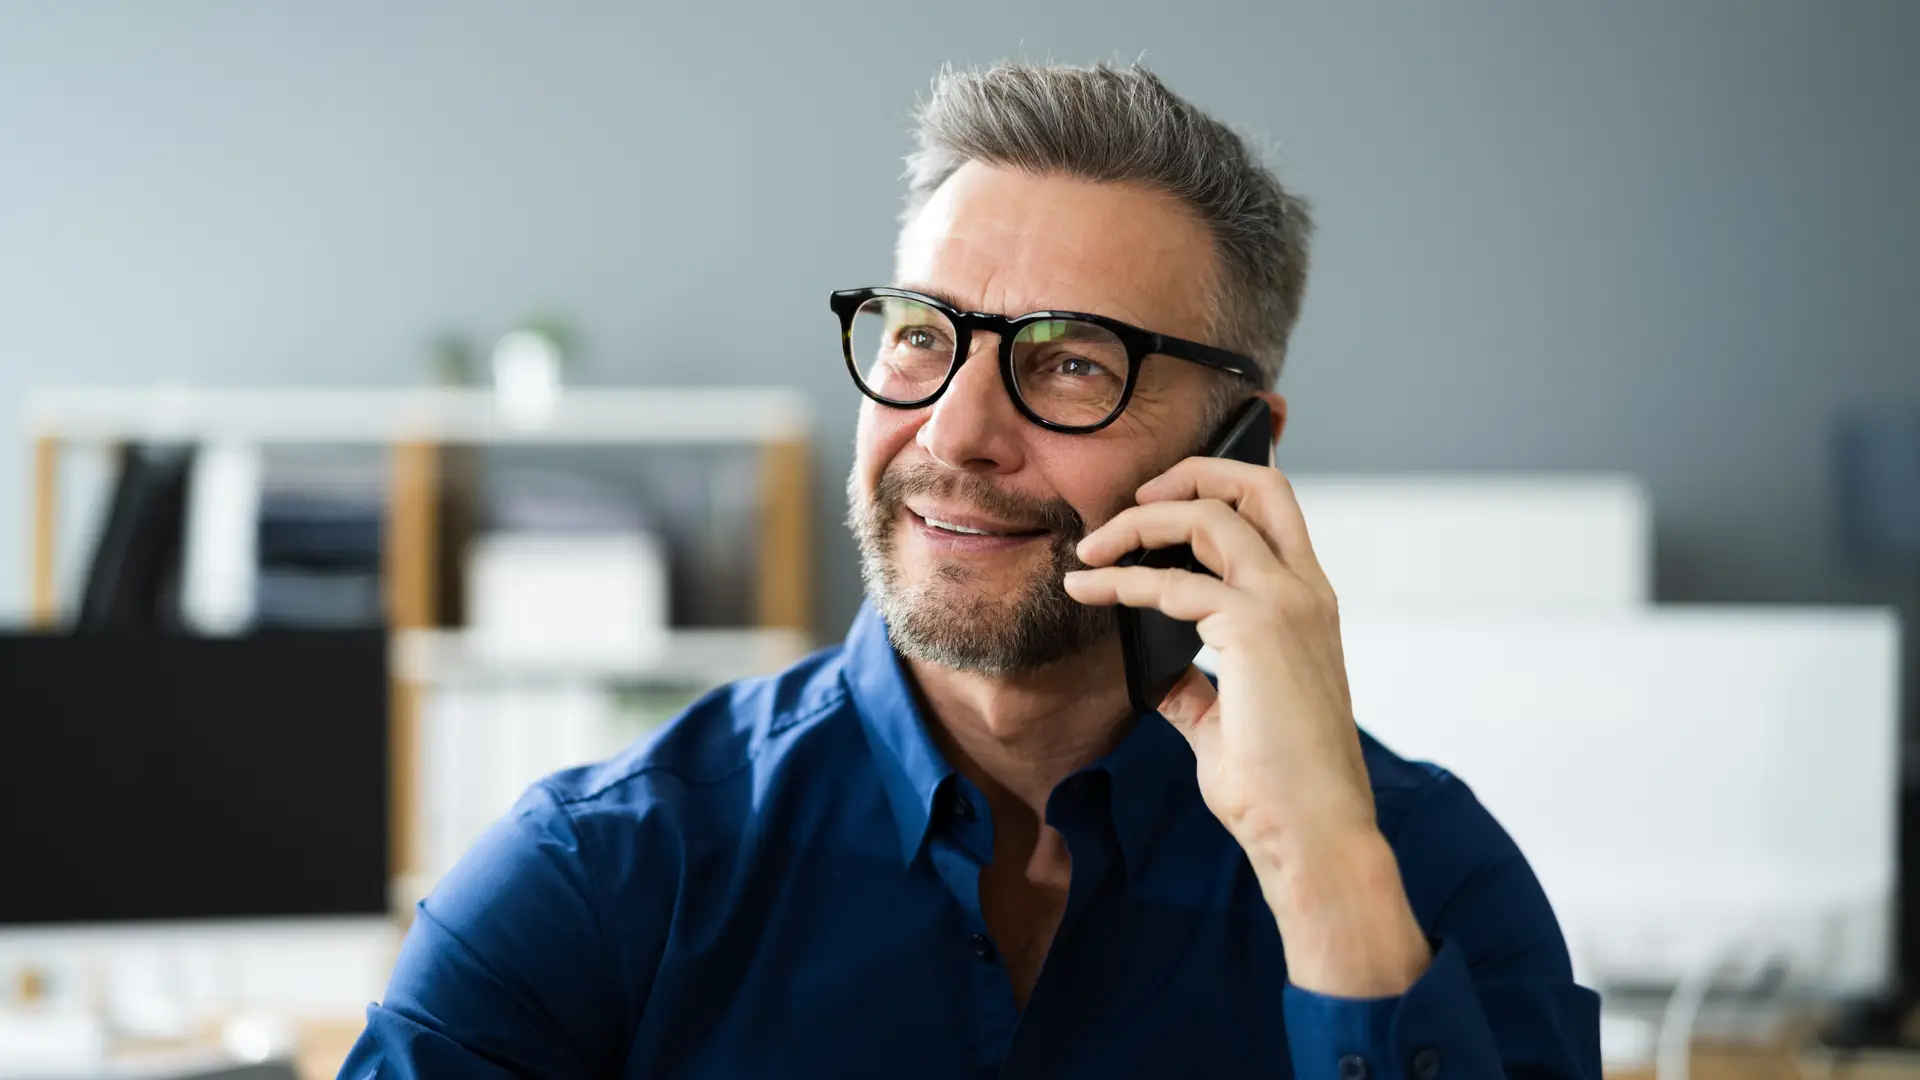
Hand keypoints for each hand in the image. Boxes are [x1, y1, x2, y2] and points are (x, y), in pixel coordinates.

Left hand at [1062, 458, 1428, 994]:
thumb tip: (1159, 675)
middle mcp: (1305, 592)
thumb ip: (1198, 688)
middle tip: (1131, 499)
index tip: (1157, 508)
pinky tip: (1085, 592)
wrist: (1311, 834)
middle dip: (1189, 473)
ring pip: (1209, 516)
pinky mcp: (1253, 629)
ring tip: (1090, 549)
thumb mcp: (1228, 723)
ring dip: (1138, 523)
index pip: (1274, 511)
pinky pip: (1170, 584)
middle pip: (1257, 484)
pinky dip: (1119, 582)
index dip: (1216, 490)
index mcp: (1309, 604)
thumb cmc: (1279, 788)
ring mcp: (1285, 605)